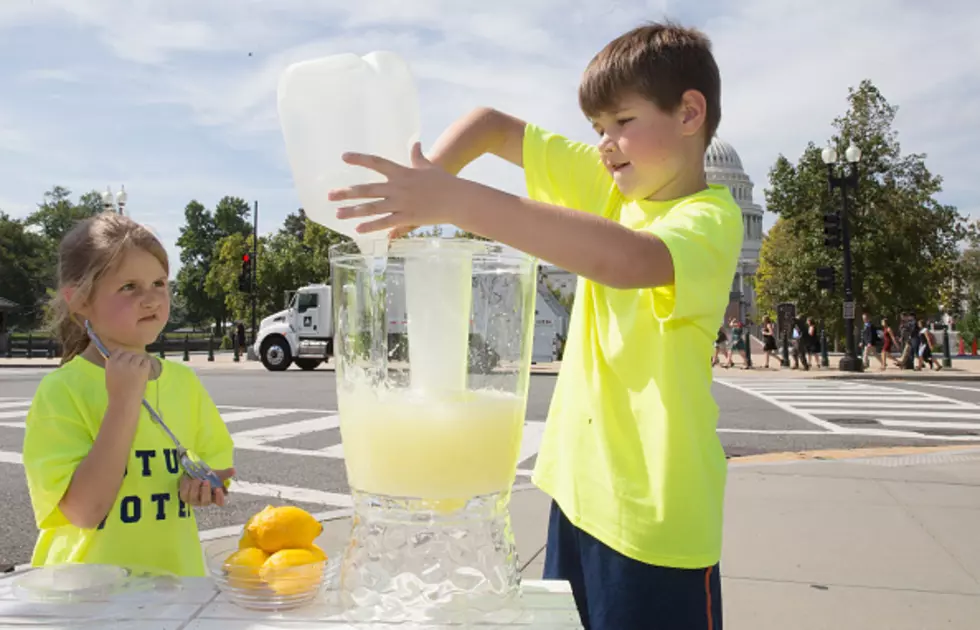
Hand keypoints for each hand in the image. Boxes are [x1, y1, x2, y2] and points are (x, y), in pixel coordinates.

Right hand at [105, 351, 151, 408]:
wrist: (124, 401)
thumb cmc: (116, 391)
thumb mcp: (110, 375)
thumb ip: (115, 365)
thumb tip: (122, 358)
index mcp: (111, 363)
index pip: (118, 351)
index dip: (123, 354)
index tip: (126, 359)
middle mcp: (121, 361)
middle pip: (130, 353)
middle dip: (132, 358)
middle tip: (134, 367)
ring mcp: (133, 365)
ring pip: (139, 356)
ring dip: (140, 361)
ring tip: (139, 370)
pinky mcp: (142, 369)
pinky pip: (146, 361)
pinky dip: (146, 365)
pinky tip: (144, 371)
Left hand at [179, 467, 235, 507]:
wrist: (192, 473)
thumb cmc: (205, 476)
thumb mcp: (215, 475)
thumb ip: (225, 474)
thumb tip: (233, 470)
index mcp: (214, 496)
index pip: (219, 502)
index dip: (219, 498)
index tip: (218, 489)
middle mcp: (204, 501)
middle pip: (206, 501)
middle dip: (206, 491)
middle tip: (206, 481)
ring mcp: (193, 500)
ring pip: (194, 498)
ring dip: (195, 487)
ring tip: (196, 479)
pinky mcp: (184, 497)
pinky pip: (185, 493)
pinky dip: (187, 486)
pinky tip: (188, 479)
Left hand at [328, 143, 464, 233]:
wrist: (458, 198)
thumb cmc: (445, 181)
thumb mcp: (429, 166)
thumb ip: (418, 156)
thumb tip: (415, 143)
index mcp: (401, 172)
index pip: (376, 162)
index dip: (359, 159)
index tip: (343, 157)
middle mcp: (397, 187)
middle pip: (367, 189)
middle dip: (346, 192)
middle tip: (329, 195)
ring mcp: (401, 203)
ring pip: (372, 208)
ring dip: (353, 211)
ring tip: (338, 214)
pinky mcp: (407, 217)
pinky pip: (386, 222)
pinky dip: (371, 226)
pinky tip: (358, 229)